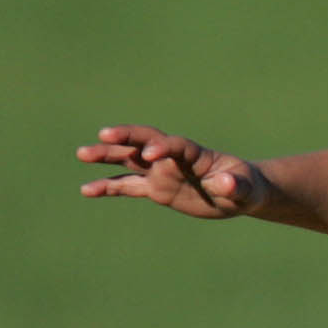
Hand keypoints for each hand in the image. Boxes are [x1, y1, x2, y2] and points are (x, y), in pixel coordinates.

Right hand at [77, 125, 265, 216]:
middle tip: (104, 135)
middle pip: (143, 141)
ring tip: (82, 154)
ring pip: (129, 160)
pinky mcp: (155, 188)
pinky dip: (108, 187)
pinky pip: (127, 186)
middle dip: (125, 138)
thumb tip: (228, 184)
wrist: (237, 192)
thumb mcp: (245, 189)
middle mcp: (172, 158)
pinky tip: (87, 190)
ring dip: (106, 156)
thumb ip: (235, 185)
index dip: (162, 147)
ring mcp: (161, 172)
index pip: (174, 145)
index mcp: (194, 154)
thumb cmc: (245, 187)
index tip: (150, 155)